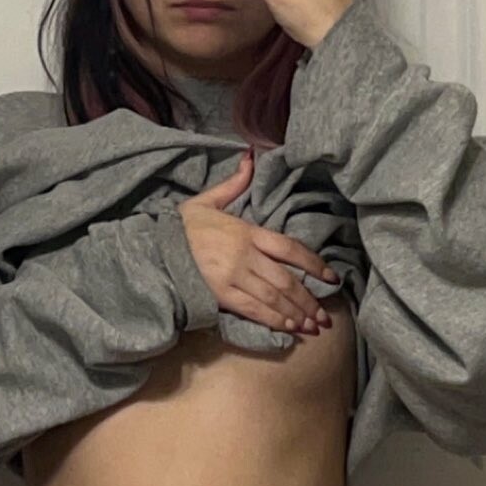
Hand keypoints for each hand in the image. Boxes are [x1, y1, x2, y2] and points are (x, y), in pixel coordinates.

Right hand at [180, 152, 339, 332]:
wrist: (153, 247)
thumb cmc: (182, 227)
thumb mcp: (207, 200)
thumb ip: (234, 184)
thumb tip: (251, 157)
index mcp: (247, 231)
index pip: (291, 248)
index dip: (315, 265)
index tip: (332, 279)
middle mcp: (245, 255)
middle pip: (287, 280)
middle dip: (309, 300)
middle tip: (325, 317)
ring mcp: (234, 277)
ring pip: (274, 298)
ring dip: (297, 314)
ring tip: (313, 327)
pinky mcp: (221, 295)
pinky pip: (255, 310)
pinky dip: (275, 320)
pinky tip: (289, 329)